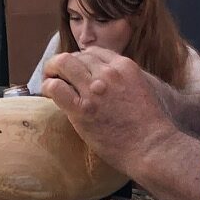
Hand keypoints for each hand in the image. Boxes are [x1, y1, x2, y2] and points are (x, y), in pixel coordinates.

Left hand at [41, 46, 170, 169]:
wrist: (152, 146)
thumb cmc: (151, 126)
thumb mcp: (145, 89)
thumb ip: (127, 80)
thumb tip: (113, 83)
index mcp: (125, 66)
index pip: (95, 52)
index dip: (81, 61)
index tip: (77, 72)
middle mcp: (108, 73)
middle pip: (77, 56)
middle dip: (64, 64)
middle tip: (58, 75)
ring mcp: (94, 90)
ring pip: (63, 64)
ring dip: (52, 70)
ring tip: (49, 81)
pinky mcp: (82, 109)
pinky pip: (55, 87)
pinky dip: (48, 87)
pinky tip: (48, 94)